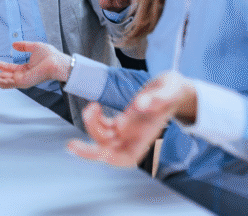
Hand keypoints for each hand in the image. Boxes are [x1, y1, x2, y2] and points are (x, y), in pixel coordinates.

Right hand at [0, 41, 70, 88]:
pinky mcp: (21, 83)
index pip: (6, 69)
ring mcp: (21, 81)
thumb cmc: (50, 56)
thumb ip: (24, 46)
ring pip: (0, 82)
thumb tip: (14, 44)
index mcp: (23, 70)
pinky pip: (5, 83)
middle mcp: (21, 77)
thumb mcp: (34, 47)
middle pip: (0, 77)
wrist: (57, 61)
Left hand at [66, 71, 196, 166]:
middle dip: (90, 151)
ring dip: (92, 126)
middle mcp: (135, 136)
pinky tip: (94, 107)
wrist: (175, 89)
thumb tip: (139, 105)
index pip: (127, 157)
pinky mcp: (123, 121)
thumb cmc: (175, 90)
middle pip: (110, 153)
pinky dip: (95, 119)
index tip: (99, 153)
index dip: (111, 158)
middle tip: (71, 145)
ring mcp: (128, 130)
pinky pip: (104, 127)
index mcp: (147, 134)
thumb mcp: (171, 88)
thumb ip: (157, 98)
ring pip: (104, 138)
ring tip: (92, 107)